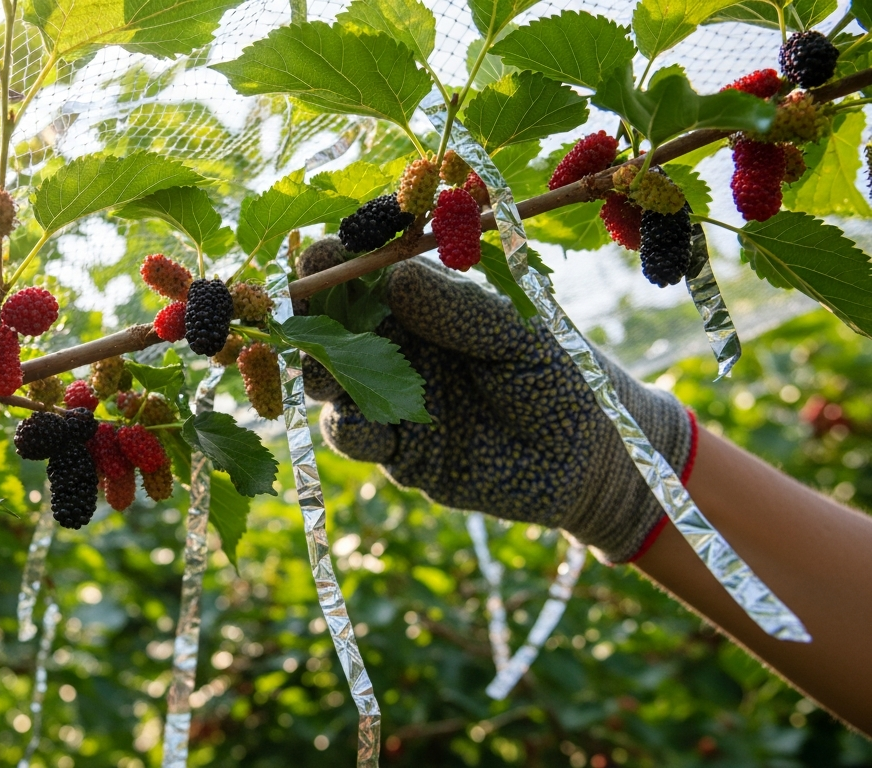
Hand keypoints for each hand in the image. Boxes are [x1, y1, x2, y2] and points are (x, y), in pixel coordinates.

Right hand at [318, 254, 692, 562]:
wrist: (591, 460)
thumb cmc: (561, 375)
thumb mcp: (520, 332)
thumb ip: (460, 309)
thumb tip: (393, 278)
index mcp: (421, 300)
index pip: (362, 271)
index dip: (333, 262)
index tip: (318, 261)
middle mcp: (396, 345)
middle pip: (328, 325)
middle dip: (307, 322)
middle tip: (298, 322)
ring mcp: (391, 398)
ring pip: (329, 382)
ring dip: (319, 375)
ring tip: (326, 375)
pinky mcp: (397, 451)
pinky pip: (353, 436)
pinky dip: (347, 427)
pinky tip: (359, 423)